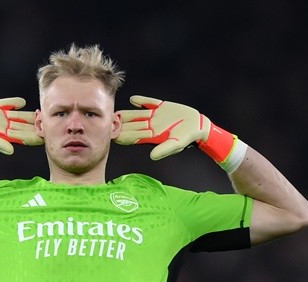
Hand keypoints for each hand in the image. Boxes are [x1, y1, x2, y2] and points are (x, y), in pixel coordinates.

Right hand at [0, 98, 41, 165]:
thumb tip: (12, 151)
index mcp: (6, 135)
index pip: (24, 137)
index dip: (35, 135)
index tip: (47, 133)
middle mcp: (5, 126)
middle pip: (24, 126)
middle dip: (36, 125)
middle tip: (50, 121)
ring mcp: (0, 116)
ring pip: (18, 115)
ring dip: (29, 114)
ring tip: (41, 111)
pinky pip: (7, 104)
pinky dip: (14, 102)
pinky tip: (23, 101)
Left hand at [116, 95, 244, 170]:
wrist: (198, 126)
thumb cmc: (188, 138)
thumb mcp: (176, 144)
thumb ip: (163, 149)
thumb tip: (151, 156)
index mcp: (153, 136)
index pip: (135, 137)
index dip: (123, 136)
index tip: (112, 134)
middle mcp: (152, 126)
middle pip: (133, 125)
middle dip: (121, 124)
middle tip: (109, 121)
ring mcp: (156, 116)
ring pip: (138, 114)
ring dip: (128, 113)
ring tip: (116, 112)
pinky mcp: (162, 107)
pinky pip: (150, 103)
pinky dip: (142, 101)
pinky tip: (132, 99)